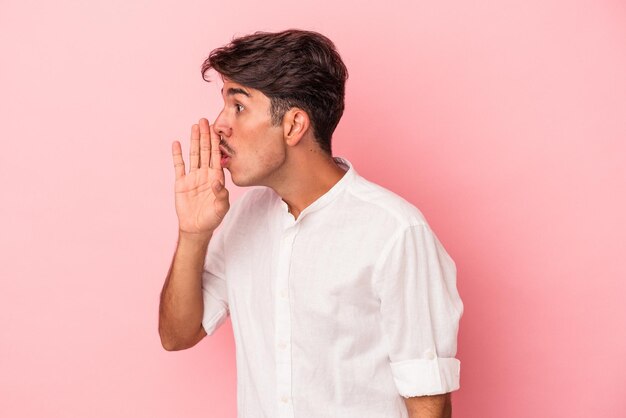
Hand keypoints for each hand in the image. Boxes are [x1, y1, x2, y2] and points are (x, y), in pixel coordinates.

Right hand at [171, 118, 229, 235]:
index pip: (216, 156)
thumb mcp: (221, 208)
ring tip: (194, 126)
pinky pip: (179, 165)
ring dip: (194, 141)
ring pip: (193, 154)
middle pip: (205, 151)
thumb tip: (216, 182)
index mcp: (216, 177)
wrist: (196, 228)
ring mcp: (192, 177)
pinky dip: (177, 154)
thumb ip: (221, 195)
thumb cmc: (212, 218)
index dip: (216, 142)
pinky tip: (177, 143)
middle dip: (205, 136)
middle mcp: (205, 174)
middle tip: (204, 120)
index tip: (216, 129)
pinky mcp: (181, 182)